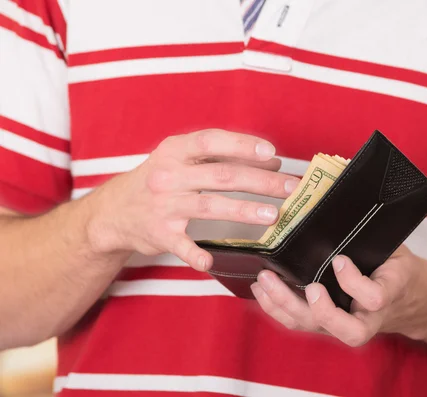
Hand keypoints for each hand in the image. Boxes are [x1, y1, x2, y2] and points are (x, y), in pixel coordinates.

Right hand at [85, 129, 299, 269]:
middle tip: (290, 187)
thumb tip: (270, 159)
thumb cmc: (159, 180)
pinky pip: (181, 245)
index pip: (211, 142)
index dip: (242, 145)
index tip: (271, 153)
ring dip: (244, 211)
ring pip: (210, 206)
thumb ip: (221, 158)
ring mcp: (163, 205)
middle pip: (222, 176)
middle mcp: (168, 175)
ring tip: (273, 215)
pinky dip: (195, 254)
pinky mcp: (159, 234)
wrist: (113, 211)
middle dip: (260, 181)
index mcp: (174, 151)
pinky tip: (210, 260)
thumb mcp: (180, 159)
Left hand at [251, 246, 426, 346]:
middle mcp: (367, 316)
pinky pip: (298, 322)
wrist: (404, 297)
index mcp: (388, 292)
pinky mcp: (323, 323)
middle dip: (323, 310)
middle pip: (347, 330)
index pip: (375, 298)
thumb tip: (339, 178)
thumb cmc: (392, 264)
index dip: (355, 282)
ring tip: (267, 280)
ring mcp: (343, 323)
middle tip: (310, 287)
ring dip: (287, 305)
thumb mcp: (392, 246)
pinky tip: (262, 289)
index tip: (340, 259)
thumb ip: (372, 230)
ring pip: (316, 327)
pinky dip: (276, 307)